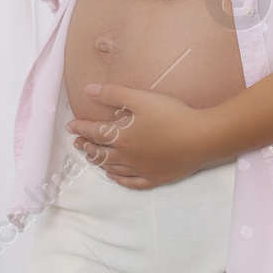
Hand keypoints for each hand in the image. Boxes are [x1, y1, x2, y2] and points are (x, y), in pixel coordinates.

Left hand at [67, 82, 221, 187]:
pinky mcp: (155, 177)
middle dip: (87, 146)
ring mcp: (141, 169)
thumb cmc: (171, 115)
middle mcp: (127, 155)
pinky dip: (119, 179)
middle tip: (77, 143)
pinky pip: (131, 182)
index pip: (94, 132)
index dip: (81, 128)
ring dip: (99, 161)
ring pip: (113, 167)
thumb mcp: (140, 98)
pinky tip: (114, 176)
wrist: (201, 138)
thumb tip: (88, 90)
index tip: (71, 126)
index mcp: (122, 136)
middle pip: (100, 152)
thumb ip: (112, 94)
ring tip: (91, 157)